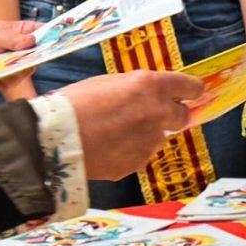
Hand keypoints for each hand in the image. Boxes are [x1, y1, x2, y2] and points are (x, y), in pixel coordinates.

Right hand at [58, 70, 204, 181]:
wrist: (54, 139)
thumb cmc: (75, 103)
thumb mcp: (109, 82)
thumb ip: (138, 88)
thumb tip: (153, 94)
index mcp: (151, 86)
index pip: (191, 87)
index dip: (191, 90)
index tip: (190, 93)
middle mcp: (158, 113)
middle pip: (182, 116)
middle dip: (171, 115)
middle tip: (149, 114)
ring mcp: (150, 141)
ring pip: (158, 136)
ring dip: (145, 133)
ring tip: (114, 131)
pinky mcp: (139, 162)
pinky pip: (141, 153)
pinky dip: (130, 150)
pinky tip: (108, 146)